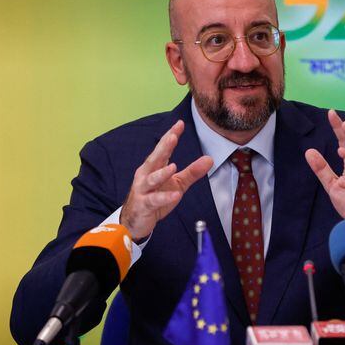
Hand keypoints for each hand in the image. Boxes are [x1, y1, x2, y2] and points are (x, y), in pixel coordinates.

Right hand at [120, 120, 212, 239]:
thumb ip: (192, 172)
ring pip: (152, 179)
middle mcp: (146, 174)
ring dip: (162, 173)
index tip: (180, 124)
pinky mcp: (144, 204)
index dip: (171, 135)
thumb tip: (210, 159)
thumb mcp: (177, 184)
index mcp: (154, 167)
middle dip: (163, 147)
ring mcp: (143, 189)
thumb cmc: (154, 197)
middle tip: (172, 136)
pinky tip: (175, 195)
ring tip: (173, 166)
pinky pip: (154, 200)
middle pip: (155, 158)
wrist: (134, 220)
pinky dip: (164, 198)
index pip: (163, 148)